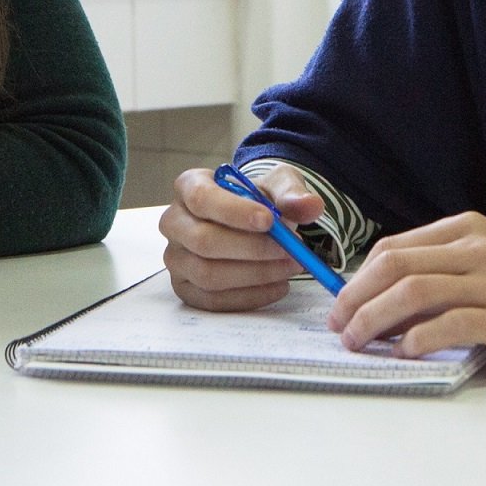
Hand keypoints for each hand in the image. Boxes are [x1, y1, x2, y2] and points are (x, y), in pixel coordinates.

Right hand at [160, 164, 325, 311]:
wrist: (250, 222)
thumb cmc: (257, 200)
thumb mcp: (277, 186)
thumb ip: (292, 193)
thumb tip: (310, 206)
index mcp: (189, 186)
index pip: (202, 199)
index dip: (234, 212)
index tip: (269, 221)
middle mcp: (174, 222)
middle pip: (203, 242)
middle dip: (252, 250)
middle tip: (290, 251)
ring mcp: (176, 258)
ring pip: (208, 275)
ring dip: (255, 275)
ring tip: (289, 267)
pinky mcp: (185, 287)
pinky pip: (213, 300)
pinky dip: (250, 296)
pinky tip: (277, 286)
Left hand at [326, 210, 485, 371]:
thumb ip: (441, 274)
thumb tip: (377, 301)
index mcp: (467, 229)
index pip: (393, 248)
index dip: (357, 279)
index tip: (340, 307)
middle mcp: (478, 247)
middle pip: (396, 265)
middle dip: (355, 298)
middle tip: (339, 328)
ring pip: (415, 291)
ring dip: (375, 319)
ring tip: (359, 343)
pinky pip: (452, 322)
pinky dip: (420, 337)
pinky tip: (405, 351)